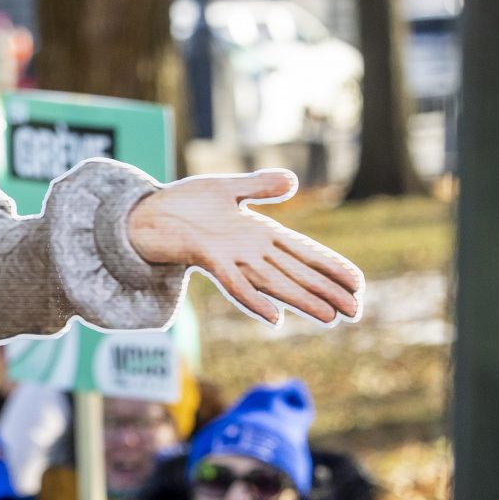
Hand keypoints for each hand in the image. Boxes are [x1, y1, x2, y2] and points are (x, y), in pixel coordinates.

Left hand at [124, 171, 363, 326]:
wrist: (140, 213)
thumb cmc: (182, 202)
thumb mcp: (225, 188)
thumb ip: (259, 185)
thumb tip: (293, 180)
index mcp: (258, 234)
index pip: (304, 253)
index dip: (330, 268)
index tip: (358, 284)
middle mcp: (248, 251)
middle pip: (296, 274)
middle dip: (326, 292)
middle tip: (356, 312)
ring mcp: (229, 257)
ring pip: (274, 283)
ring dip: (301, 301)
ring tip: (330, 318)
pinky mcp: (206, 257)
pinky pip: (234, 283)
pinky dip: (254, 300)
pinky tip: (275, 319)